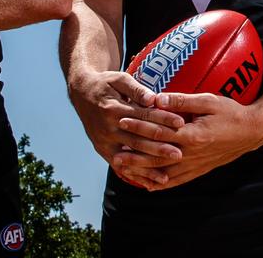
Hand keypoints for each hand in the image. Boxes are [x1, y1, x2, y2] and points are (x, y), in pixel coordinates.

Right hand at [69, 70, 184, 189]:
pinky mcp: (102, 150)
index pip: (144, 116)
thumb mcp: (119, 79)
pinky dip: (134, 175)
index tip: (181, 123)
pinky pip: (120, 166)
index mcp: (113, 109)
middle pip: (138, 140)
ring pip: (130, 157)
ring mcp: (104, 142)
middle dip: (159, 148)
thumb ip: (137, 89)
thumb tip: (153, 99)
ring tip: (166, 177)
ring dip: (148, 168)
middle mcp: (108, 128)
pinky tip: (149, 184)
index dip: (163, 119)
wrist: (81, 93)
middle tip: (179, 154)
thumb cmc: (105, 83)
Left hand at [115, 92, 262, 190]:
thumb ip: (182, 100)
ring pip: (164, 172)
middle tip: (115, 153)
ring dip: (143, 172)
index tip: (123, 121)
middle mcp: (192, 154)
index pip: (159, 132)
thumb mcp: (208, 100)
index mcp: (193, 135)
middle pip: (157, 156)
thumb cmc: (231, 112)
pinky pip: (176, 181)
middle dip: (134, 154)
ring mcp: (195, 165)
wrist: (251, 132)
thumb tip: (158, 99)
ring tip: (124, 170)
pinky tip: (147, 185)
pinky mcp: (199, 171)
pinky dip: (160, 184)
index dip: (140, 127)